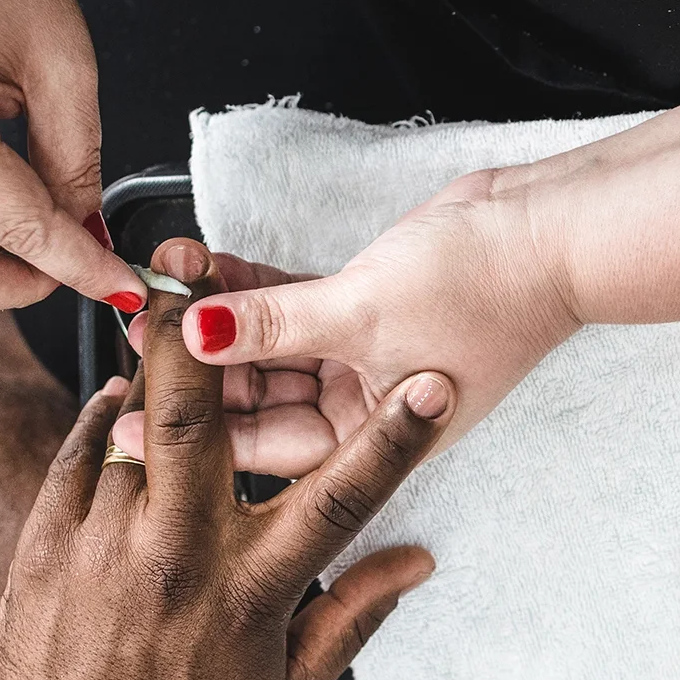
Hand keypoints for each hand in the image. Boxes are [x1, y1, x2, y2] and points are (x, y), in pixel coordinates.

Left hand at [0, 237, 451, 679]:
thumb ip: (354, 615)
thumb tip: (416, 561)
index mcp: (252, 592)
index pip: (340, 499)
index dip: (393, 439)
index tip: (430, 385)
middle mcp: (179, 557)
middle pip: (197, 417)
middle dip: (205, 336)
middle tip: (207, 277)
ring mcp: (104, 546)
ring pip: (131, 424)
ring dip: (154, 374)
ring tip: (169, 332)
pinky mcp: (45, 545)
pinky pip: (76, 451)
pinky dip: (99, 417)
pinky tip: (116, 404)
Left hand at [164, 170, 580, 467]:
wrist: (550, 232)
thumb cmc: (488, 291)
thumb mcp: (360, 312)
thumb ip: (273, 324)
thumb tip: (196, 334)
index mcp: (373, 442)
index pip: (266, 446)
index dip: (194, 429)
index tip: (130, 416)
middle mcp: (365, 408)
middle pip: (261, 398)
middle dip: (201, 366)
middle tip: (139, 337)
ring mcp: (365, 357)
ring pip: (273, 347)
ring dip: (222, 318)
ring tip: (164, 290)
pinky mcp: (367, 307)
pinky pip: (295, 307)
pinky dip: (257, 288)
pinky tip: (208, 269)